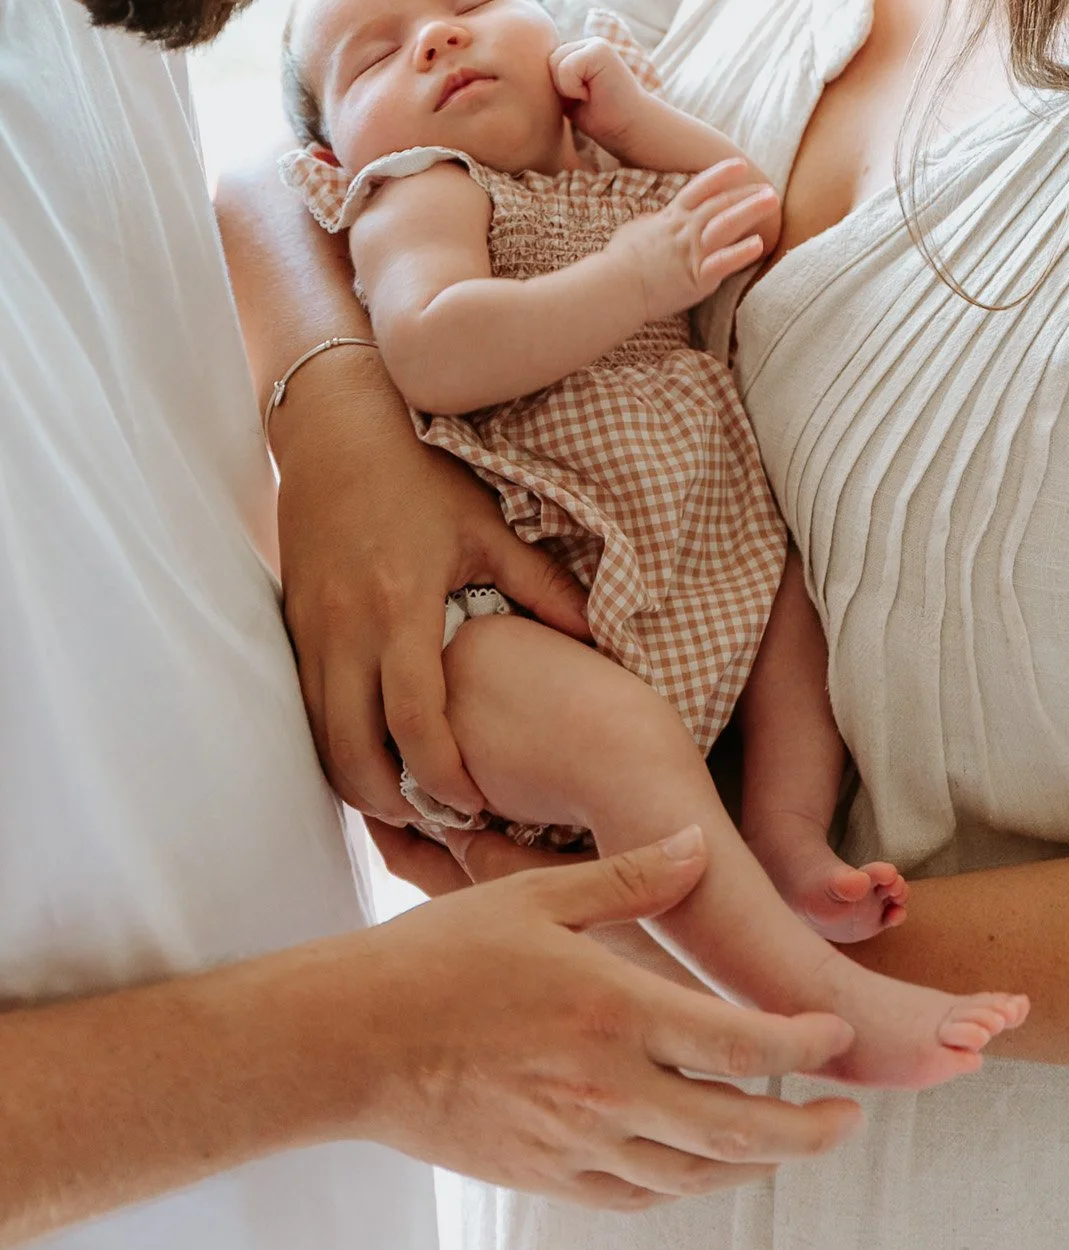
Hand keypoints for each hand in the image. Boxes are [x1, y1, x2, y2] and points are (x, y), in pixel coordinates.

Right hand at [275, 353, 590, 823]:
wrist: (336, 430)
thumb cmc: (419, 474)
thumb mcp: (486, 526)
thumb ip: (539, 586)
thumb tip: (598, 637)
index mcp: (400, 607)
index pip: (413, 722)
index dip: (442, 775)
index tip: (474, 801)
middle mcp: (345, 629)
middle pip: (351, 753)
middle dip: (391, 803)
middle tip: (435, 818)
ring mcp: (308, 632)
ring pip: (318, 739)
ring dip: (356, 780)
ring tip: (405, 799)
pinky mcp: (289, 628)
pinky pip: (304, 709)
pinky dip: (332, 744)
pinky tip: (370, 753)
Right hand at [347, 827, 862, 1205]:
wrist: (355, 1042)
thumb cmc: (442, 958)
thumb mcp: (537, 895)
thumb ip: (629, 877)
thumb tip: (701, 842)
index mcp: (613, 1011)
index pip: (738, 1045)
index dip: (801, 1047)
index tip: (834, 1037)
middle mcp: (606, 1089)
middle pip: (735, 1129)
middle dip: (805, 1128)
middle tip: (847, 1116)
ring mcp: (577, 1142)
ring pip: (694, 1173)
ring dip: (756, 1162)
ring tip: (793, 1142)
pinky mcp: (547, 1176)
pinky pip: (637, 1196)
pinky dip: (685, 1186)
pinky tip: (702, 1168)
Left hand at [550, 36, 646, 146]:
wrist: (631, 129)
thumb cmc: (602, 118)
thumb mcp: (570, 96)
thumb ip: (555, 79)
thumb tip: (524, 73)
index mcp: (581, 52)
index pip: (546, 64)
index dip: (557, 89)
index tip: (581, 101)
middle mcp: (588, 43)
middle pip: (547, 62)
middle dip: (560, 88)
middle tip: (586, 99)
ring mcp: (596, 44)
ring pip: (554, 64)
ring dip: (567, 89)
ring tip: (590, 97)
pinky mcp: (599, 50)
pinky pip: (565, 69)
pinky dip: (573, 89)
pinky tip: (593, 95)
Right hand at [607, 159, 778, 318]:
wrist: (614, 286)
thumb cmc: (619, 260)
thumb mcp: (635, 231)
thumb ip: (653, 223)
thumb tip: (657, 218)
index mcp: (671, 218)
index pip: (699, 188)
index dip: (721, 175)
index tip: (741, 165)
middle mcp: (685, 230)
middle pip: (720, 204)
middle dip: (747, 193)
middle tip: (771, 186)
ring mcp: (692, 252)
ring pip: (726, 225)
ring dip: (751, 210)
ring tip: (772, 201)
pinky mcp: (696, 277)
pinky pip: (722, 263)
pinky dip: (741, 253)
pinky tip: (759, 244)